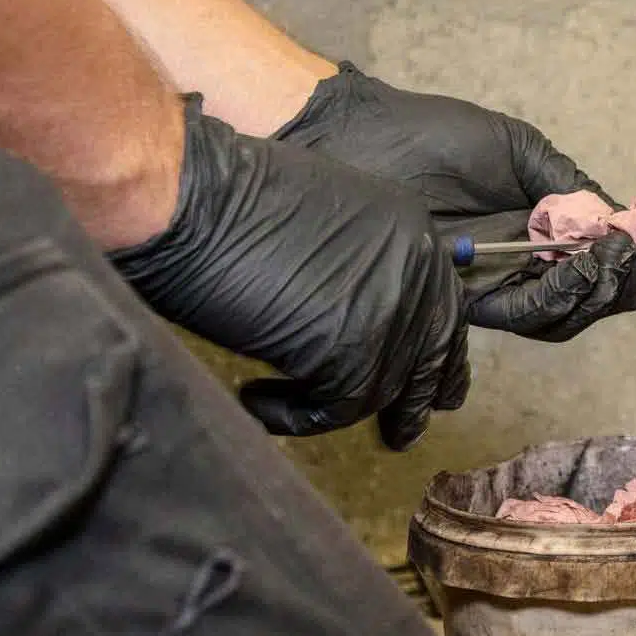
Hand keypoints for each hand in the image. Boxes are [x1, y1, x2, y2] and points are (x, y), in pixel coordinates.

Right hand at [111, 98, 469, 449]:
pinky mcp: (351, 352)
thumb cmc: (231, 203)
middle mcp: (417, 271)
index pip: (444, 306)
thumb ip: (358, 265)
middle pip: (433, 353)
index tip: (431, 384)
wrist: (191, 201)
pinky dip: (293, 416)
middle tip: (402, 434)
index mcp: (412, 234)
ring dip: (337, 410)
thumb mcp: (326, 223)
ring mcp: (390, 313)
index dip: (436, 351)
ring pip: (384, 389)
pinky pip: (336, 410)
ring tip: (291, 414)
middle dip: (420, 398)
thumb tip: (356, 315)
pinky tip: (255, 399)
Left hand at [273, 64, 635, 339]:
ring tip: (599, 262)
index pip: (593, 259)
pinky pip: (519, 313)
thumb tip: (617, 218)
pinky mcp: (464, 299)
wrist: (363, 142)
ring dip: (587, 291)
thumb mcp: (517, 148)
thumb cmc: (433, 135)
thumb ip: (565, 184)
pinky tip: (564, 269)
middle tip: (631, 258)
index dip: (628, 262)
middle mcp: (519, 261)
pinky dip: (550, 297)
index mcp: (535, 224)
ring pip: (557, 313)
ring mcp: (494, 282)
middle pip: (584, 297)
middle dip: (615, 281)